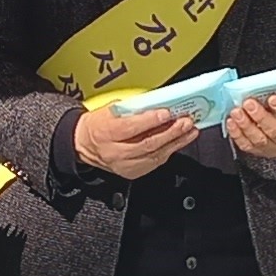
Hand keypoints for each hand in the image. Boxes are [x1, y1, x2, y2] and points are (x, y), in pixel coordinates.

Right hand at [73, 103, 198, 180]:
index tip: (167, 113)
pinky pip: (155, 162)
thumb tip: (155, 103)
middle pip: (147, 144)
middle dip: (170, 132)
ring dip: (175, 142)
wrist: (85, 145)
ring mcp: (125, 165)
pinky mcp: (132, 173)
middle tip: (186, 122)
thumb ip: (131, 107)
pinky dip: (169, 151)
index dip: (150, 120)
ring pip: (155, 155)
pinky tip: (178, 142)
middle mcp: (115, 152)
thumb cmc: (98, 124)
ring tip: (190, 131)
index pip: (130, 128)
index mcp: (106, 132)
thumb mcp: (109, 109)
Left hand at [223, 91, 275, 160]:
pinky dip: (238, 134)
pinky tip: (232, 123)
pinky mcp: (262, 152)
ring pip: (260, 140)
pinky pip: (248, 146)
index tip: (273, 99)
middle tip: (249, 104)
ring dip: (246, 125)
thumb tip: (269, 85)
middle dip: (260, 117)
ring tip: (237, 112)